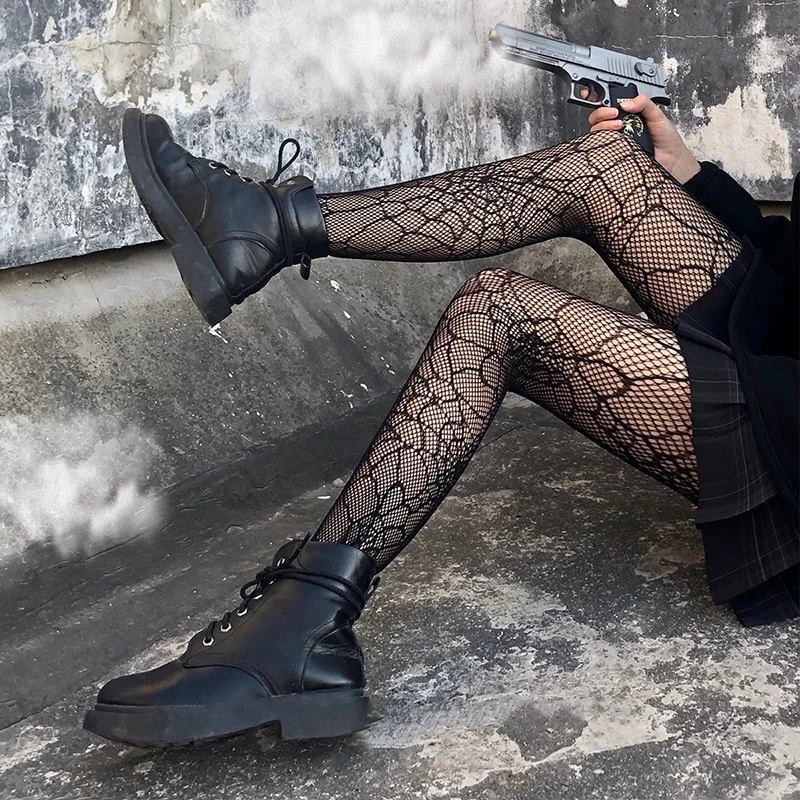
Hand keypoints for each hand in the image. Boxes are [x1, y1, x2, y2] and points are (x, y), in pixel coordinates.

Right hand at [581, 90, 700, 182]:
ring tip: (619, 127)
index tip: (607, 103)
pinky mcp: (615, 157)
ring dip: (604, 127)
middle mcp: (619, 130)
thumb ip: (644, 103)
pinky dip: (605, 144)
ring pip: (597, 135)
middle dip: (602, 114)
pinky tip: (617, 141)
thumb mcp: (657, 114)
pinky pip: (603, 150)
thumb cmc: (667, 140)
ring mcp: (616, 144)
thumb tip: (626, 103)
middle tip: (614, 114)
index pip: (608, 108)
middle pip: (597, 121)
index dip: (602, 104)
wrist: (672, 161)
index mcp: (628, 117)